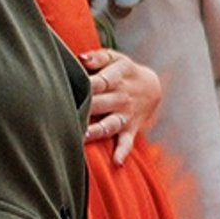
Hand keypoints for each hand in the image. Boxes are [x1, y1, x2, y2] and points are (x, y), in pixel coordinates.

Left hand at [79, 48, 159, 163]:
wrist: (153, 87)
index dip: (87, 84)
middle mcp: (122, 97)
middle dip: (87, 107)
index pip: (101, 81)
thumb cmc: (124, 71)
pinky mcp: (130, 129)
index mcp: (119, 77)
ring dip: (98, 130)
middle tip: (67, 112)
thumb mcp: (115, 58)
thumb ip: (98, 57)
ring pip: (110, 123)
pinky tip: (116, 161)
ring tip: (83, 135)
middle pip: (102, 103)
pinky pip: (127, 142)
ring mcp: (126, 115)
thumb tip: (81, 58)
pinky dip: (122, 152)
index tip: (70, 87)